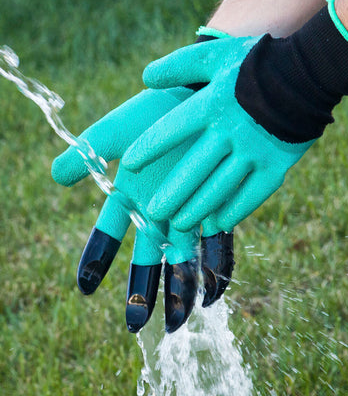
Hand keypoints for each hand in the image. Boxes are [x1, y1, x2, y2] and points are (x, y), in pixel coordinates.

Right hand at [52, 87, 233, 332]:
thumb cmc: (154, 110)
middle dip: (143, 287)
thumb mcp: (114, 130)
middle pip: (148, 254)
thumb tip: (55, 176)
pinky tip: (214, 291)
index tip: (84, 289)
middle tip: (137, 325)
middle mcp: (158, 207)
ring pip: (182, 255)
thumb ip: (85, 152)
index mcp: (130, 193)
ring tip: (177, 320)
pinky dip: (216, 265)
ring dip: (179, 287)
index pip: (109, 232)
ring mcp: (188, 207)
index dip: (97, 258)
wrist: (196, 95)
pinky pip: (217, 240)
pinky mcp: (217, 203)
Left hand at [122, 1, 347, 234]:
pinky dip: (235, 211)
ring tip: (179, 224)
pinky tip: (218, 224)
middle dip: (172, 194)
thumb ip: (179, 66)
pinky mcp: (276, 166)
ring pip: (221, 187)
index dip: (149, 148)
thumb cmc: (255, 65)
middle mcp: (231, 131)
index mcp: (213, 104)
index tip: (129, 164)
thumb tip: (145, 78)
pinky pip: (253, 194)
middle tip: (153, 213)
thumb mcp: (216, 56)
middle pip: (195, 169)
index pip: (173, 130)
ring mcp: (255, 152)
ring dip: (198, 208)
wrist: (307, 75)